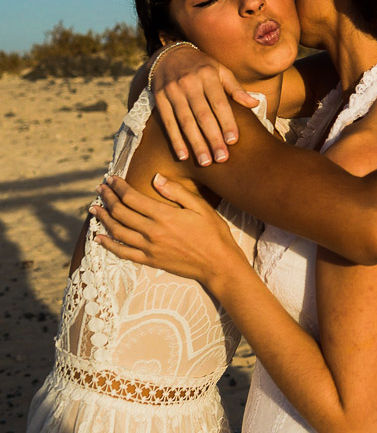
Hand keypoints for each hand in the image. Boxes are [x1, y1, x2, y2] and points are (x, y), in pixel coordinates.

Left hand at [91, 174, 244, 287]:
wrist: (218, 264)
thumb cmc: (213, 233)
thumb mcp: (201, 207)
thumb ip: (177, 192)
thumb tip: (156, 178)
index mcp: (165, 215)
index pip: (132, 198)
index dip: (119, 187)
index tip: (112, 178)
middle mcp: (152, 231)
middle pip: (121, 212)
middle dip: (108, 198)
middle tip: (100, 189)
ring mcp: (149, 248)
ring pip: (117, 231)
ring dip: (103, 219)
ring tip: (94, 209)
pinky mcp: (149, 260)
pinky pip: (122, 252)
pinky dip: (108, 244)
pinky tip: (99, 237)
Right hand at [152, 44, 257, 165]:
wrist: (169, 55)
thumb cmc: (202, 66)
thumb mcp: (221, 70)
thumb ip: (235, 88)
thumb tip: (254, 103)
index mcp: (208, 76)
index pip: (219, 103)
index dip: (227, 122)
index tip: (234, 141)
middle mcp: (189, 84)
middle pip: (203, 115)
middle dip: (213, 138)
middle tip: (222, 158)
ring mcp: (172, 92)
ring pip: (185, 121)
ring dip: (195, 143)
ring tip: (205, 162)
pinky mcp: (159, 99)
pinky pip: (168, 122)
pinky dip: (175, 140)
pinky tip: (183, 155)